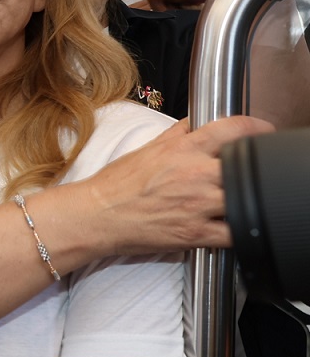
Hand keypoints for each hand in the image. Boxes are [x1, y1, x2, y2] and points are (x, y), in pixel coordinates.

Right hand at [66, 116, 274, 254]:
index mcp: (184, 150)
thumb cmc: (115, 186)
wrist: (95, 216)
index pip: (235, 129)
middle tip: (248, 171)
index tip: (261, 132)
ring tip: (241, 198)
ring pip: (247, 199)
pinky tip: (234, 225)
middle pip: (247, 165)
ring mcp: (199, 205)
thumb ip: (178, 134)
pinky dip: (242, 229)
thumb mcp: (147, 149)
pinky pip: (236, 233)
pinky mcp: (196, 234)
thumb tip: (198, 122)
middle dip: (252, 167)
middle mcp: (195, 175)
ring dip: (248, 199)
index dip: (256, 128)